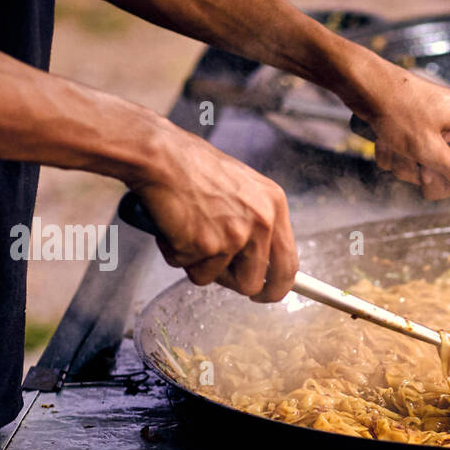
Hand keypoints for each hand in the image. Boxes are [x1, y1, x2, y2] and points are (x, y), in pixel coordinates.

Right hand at [132, 130, 297, 301]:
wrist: (160, 156)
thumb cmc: (192, 166)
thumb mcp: (242, 188)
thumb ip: (253, 221)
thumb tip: (256, 261)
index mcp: (274, 205)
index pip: (288, 262)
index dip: (277, 286)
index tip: (267, 293)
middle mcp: (262, 222)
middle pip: (253, 282)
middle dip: (233, 283)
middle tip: (216, 271)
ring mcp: (236, 236)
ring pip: (218, 279)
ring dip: (199, 264)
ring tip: (187, 231)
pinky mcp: (207, 246)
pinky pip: (191, 270)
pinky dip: (177, 255)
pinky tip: (173, 227)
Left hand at [358, 62, 449, 202]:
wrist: (363, 86)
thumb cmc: (396, 110)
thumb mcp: (428, 149)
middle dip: (433, 177)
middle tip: (416, 163)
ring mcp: (443, 132)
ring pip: (435, 174)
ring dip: (410, 168)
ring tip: (395, 146)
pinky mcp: (425, 135)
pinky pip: (417, 164)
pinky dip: (399, 158)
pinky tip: (387, 142)